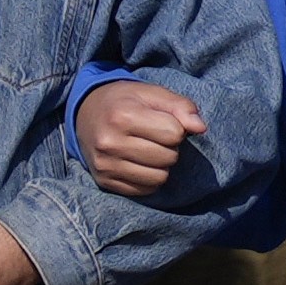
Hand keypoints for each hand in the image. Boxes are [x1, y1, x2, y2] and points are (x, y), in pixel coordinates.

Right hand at [80, 80, 209, 197]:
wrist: (85, 113)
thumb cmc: (125, 101)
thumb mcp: (151, 93)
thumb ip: (180, 106)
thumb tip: (200, 128)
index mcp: (122, 115)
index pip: (174, 133)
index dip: (175, 127)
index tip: (161, 122)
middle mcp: (110, 142)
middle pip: (168, 158)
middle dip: (169, 147)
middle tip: (154, 137)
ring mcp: (105, 165)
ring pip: (159, 178)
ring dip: (161, 165)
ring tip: (147, 150)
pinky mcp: (104, 181)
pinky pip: (145, 190)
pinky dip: (148, 179)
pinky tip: (138, 162)